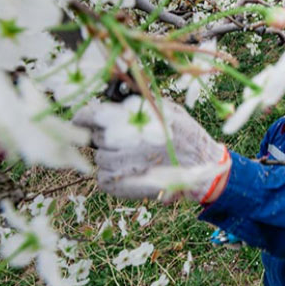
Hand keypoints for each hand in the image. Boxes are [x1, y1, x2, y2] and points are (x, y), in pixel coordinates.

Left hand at [73, 96, 230, 202]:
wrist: (202, 166)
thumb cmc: (185, 134)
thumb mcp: (166, 109)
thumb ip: (138, 104)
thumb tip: (112, 100)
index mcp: (133, 118)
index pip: (92, 115)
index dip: (83, 117)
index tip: (82, 120)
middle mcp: (124, 140)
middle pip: (97, 137)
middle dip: (108, 138)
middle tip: (128, 141)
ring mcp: (121, 164)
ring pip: (100, 158)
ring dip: (111, 157)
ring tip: (134, 157)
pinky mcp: (121, 185)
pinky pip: (103, 178)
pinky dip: (113, 175)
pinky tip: (132, 171)